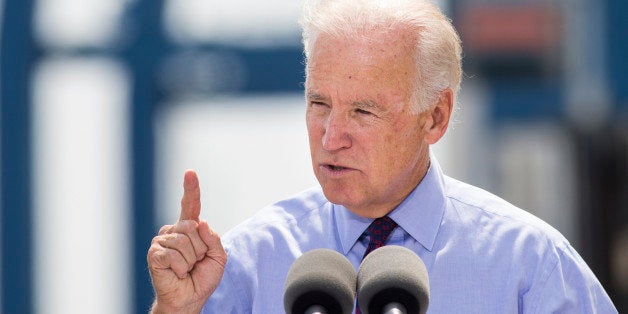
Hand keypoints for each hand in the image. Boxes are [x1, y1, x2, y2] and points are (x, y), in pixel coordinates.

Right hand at [147, 170, 226, 313]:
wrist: (189, 298)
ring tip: (186, 269)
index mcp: (190, 229)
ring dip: (191, 260)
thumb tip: (200, 222)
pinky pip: (174, 255)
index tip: (190, 172)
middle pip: (193, 227)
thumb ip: (213, 238)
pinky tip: (177, 273)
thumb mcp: (218, 257)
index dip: (191, 188)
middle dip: (200, 249)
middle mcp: (174, 231)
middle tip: (195, 262)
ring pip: (184, 242)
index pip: (190, 205)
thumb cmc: (202, 277)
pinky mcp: (154, 253)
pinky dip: (181, 268)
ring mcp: (162, 241)